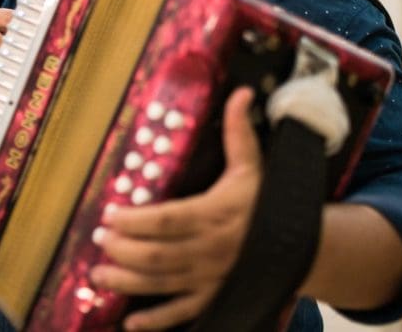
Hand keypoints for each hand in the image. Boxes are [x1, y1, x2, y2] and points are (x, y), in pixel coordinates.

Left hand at [90, 86, 262, 329]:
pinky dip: (156, 321)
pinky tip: (130, 321)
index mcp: (216, 214)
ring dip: (127, 282)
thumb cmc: (269, 204)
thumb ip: (239, 132)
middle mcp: (211, 250)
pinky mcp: (214, 297)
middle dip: (124, 250)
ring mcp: (212, 277)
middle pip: (159, 255)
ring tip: (98, 274)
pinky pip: (182, 313)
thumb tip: (242, 93)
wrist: (303, 247)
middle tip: (99, 241)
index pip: (168, 219)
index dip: (135, 220)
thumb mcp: (253, 166)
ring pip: (163, 284)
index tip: (109, 214)